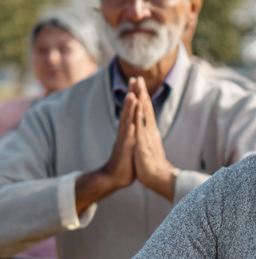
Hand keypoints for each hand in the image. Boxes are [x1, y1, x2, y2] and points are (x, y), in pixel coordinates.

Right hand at [74, 89, 137, 213]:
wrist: (114, 178)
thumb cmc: (124, 163)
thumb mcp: (131, 147)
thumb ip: (133, 136)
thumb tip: (136, 128)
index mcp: (129, 131)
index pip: (133, 111)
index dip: (136, 97)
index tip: (138, 83)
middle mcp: (126, 132)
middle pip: (129, 110)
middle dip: (132, 95)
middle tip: (134, 80)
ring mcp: (124, 140)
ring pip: (127, 121)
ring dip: (130, 108)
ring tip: (132, 94)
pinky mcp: (125, 149)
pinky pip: (128, 136)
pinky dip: (130, 127)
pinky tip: (133, 120)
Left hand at [131, 77, 179, 200]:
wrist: (158, 178)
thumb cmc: (152, 167)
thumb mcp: (148, 150)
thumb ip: (149, 141)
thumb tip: (148, 137)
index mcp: (149, 132)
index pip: (145, 112)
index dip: (142, 98)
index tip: (138, 86)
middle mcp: (149, 130)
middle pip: (145, 107)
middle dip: (141, 92)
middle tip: (137, 77)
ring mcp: (147, 134)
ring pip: (143, 111)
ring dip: (140, 96)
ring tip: (137, 84)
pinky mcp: (143, 140)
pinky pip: (140, 122)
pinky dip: (138, 111)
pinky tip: (137, 102)